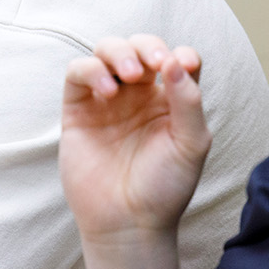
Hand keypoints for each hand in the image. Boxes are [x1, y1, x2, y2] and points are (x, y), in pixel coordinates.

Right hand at [59, 36, 210, 240]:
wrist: (128, 222)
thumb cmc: (164, 187)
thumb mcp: (191, 144)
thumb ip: (188, 101)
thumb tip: (176, 60)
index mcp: (171, 101)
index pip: (177, 59)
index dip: (181, 54)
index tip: (185, 66)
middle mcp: (139, 95)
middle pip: (141, 47)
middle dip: (147, 46)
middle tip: (153, 65)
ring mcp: (106, 100)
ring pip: (107, 51)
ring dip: (119, 52)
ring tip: (128, 75)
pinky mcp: (78, 110)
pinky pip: (77, 73)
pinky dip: (91, 71)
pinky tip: (108, 92)